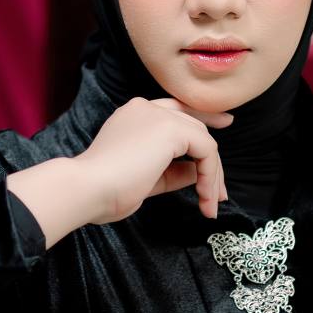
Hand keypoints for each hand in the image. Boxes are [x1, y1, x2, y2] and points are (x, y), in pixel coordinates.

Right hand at [78, 95, 231, 221]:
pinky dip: (210, 176)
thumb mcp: (147, 178)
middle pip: (194, 124)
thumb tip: (198, 173)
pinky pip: (206, 150)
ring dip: (212, 175)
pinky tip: (204, 197)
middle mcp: (147, 108)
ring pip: (203, 139)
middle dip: (212, 159)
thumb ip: (173, 171)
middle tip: (219, 193)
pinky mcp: (171, 129)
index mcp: (135, 115)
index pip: (176, 110)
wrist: (88, 188)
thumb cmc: (106, 189)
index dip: (203, 117)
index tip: (225, 124)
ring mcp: (158, 115)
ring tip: (209, 204)